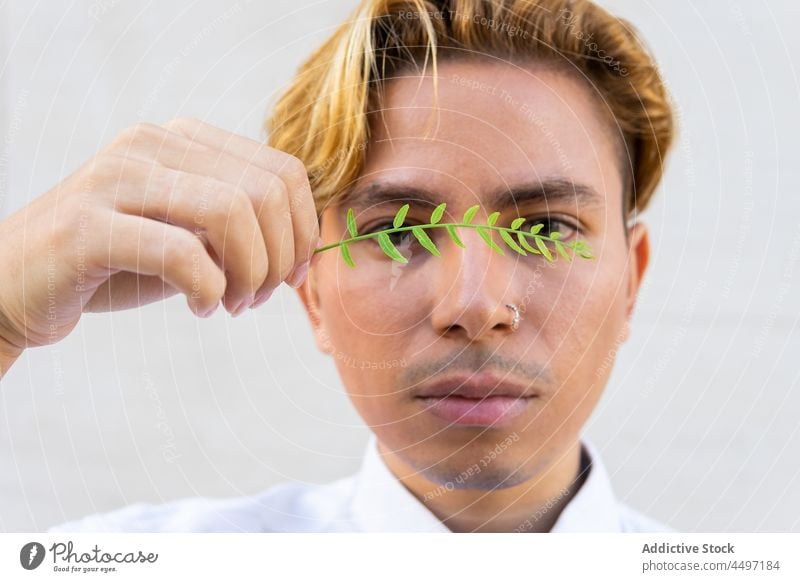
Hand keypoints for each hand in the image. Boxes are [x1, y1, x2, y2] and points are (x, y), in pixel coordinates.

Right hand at [0, 117, 318, 367]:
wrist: (15, 287)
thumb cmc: (116, 264)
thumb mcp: (190, 237)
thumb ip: (241, 226)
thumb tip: (309, 246)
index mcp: (182, 140)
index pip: (282, 170)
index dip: (303, 230)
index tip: (291, 276)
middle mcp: (151, 145)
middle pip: (266, 191)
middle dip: (280, 257)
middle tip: (258, 298)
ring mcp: (116, 179)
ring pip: (231, 213)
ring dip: (249, 275)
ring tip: (233, 305)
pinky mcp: (88, 225)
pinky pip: (181, 253)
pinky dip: (208, 290)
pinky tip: (201, 309)